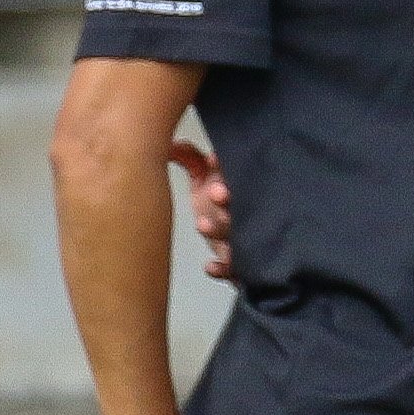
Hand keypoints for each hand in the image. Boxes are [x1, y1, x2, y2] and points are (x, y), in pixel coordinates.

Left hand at [168, 137, 236, 281]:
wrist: (239, 249)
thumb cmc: (218, 212)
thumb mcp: (206, 182)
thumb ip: (192, 161)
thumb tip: (172, 144)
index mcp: (232, 192)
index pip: (234, 180)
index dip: (224, 173)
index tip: (214, 162)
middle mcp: (240, 215)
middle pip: (238, 206)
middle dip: (227, 200)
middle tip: (218, 193)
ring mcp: (241, 241)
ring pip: (234, 236)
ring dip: (219, 230)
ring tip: (202, 225)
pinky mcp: (239, 265)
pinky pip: (234, 269)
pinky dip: (221, 269)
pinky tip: (209, 266)